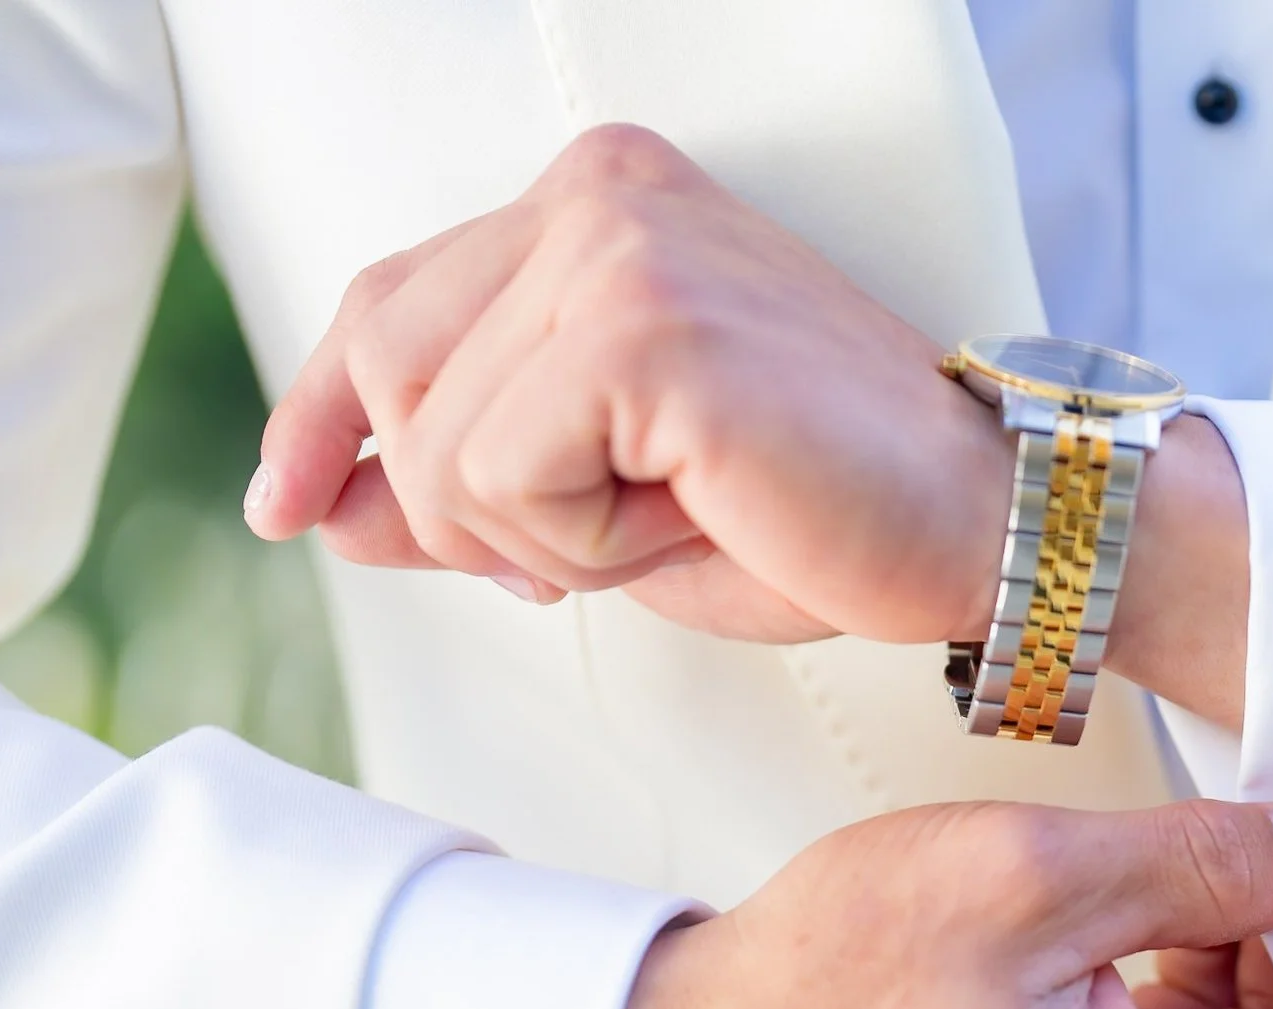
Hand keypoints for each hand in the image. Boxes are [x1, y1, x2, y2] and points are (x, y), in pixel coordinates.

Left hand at [246, 123, 1252, 723]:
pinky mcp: (638, 325)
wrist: (983, 526)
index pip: (387, 303)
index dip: (321, 416)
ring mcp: (615, 248)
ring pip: (438, 445)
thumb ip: (466, 486)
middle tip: (613, 540)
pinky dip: (583, 547)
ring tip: (679, 514)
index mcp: (596, 202)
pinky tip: (691, 515)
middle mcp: (595, 195)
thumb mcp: (609, 499)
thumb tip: (326, 504)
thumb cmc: (829, 510)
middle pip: (392, 376)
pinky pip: (503, 482)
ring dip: (541, 538)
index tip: (289, 500)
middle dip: (472, 511)